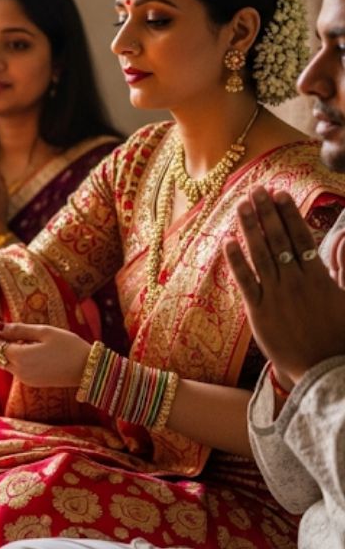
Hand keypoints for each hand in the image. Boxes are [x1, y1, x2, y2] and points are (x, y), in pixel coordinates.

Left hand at [0, 318, 90, 387]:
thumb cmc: (69, 346)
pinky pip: (14, 368)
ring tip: (15, 333)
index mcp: (20, 357)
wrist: (88, 370)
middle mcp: (19, 371)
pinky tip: (25, 346)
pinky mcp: (32, 382)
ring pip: (3, 362)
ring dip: (3, 348)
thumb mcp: (44, 332)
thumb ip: (19, 330)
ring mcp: (25, 379)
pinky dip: (13, 357)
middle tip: (3, 323)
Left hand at [224, 187, 344, 384]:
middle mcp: (295, 282)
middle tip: (256, 189)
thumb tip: (344, 237)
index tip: (280, 194)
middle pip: (278, 240)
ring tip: (241, 205)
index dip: (289, 214)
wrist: (323, 371)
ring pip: (260, 255)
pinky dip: (236, 260)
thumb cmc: (340, 336)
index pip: (301, 237)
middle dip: (266, 213)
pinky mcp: (258, 312)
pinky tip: (228, 241)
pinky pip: (245, 281)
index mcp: (319, 277)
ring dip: (250, 228)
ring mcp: (275, 296)